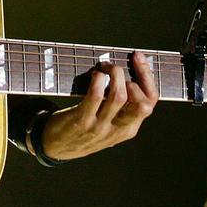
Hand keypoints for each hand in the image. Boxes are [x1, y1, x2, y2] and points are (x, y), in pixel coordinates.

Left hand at [40, 52, 158, 160]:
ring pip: (119, 96)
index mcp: (128, 129)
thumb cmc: (84, 130)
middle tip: (120, 66)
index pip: (150, 102)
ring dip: (115, 74)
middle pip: (142, 103)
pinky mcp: (82, 121)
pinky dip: (98, 80)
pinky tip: (95, 75)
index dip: (148, 77)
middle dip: (137, 77)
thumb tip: (128, 73)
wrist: (56, 147)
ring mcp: (100, 127)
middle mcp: (117, 130)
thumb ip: (121, 110)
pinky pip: (95, 96)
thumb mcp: (109, 127)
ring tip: (105, 67)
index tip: (138, 58)